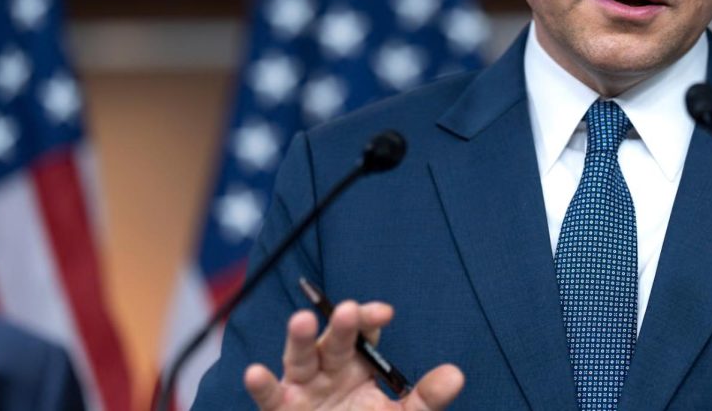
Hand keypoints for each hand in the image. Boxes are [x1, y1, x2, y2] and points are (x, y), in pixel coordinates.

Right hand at [243, 300, 463, 409]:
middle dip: (341, 325)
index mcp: (358, 363)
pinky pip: (270, 396)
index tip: (384, 312)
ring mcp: (303, 388)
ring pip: (299, 357)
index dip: (370, 318)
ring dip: (300, 339)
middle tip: (348, 311)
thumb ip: (426, 399)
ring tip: (302, 321)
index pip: (365, 331)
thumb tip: (456, 375)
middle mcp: (329, 368)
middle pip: (334, 340)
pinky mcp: (282, 410)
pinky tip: (256, 372)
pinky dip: (262, 385)